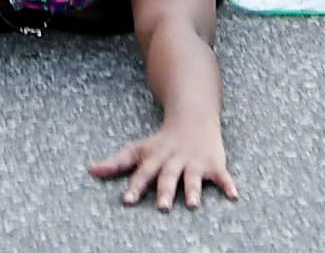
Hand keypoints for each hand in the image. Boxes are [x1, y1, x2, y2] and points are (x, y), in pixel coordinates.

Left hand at [92, 120, 237, 211]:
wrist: (193, 117)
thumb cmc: (162, 141)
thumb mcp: (139, 149)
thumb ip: (116, 163)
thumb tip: (90, 170)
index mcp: (156, 158)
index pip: (143, 173)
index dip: (134, 186)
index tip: (127, 200)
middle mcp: (174, 161)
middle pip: (168, 177)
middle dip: (165, 191)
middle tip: (162, 207)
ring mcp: (194, 162)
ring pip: (193, 177)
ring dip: (193, 190)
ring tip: (193, 204)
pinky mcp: (213, 164)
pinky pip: (222, 176)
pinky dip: (228, 184)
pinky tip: (233, 195)